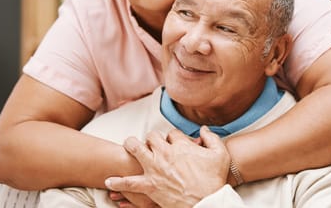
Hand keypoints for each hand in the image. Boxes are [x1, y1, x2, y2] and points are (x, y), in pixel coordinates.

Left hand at [105, 126, 230, 207]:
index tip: (175, 142)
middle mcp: (164, 154)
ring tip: (128, 145)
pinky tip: (110, 180)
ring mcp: (155, 169)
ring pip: (135, 149)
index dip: (173, 137)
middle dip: (152, 138)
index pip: (171, 133)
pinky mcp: (149, 186)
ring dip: (131, 145)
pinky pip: (129, 183)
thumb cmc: (214, 179)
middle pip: (151, 136)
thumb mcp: (220, 154)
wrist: (207, 202)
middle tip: (153, 143)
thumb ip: (212, 138)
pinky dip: (119, 182)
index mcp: (180, 145)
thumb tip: (203, 129)